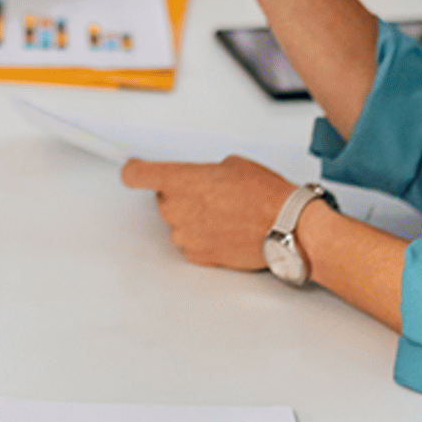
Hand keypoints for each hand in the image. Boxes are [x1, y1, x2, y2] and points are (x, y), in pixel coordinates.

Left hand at [119, 156, 294, 268]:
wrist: (286, 226)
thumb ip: (203, 174)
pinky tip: (226, 230)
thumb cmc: (264, 194)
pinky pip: (191, 242)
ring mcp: (185, 235)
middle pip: (163, 200)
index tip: (135, 169)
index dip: (136, 171)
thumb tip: (199, 182)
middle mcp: (175, 209)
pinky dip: (203, 237)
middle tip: (210, 193)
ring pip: (178, 223)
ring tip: (225, 214)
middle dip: (180, 195)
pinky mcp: (197, 256)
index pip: (136, 176)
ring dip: (193, 218)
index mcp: (179, 180)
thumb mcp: (231, 165)